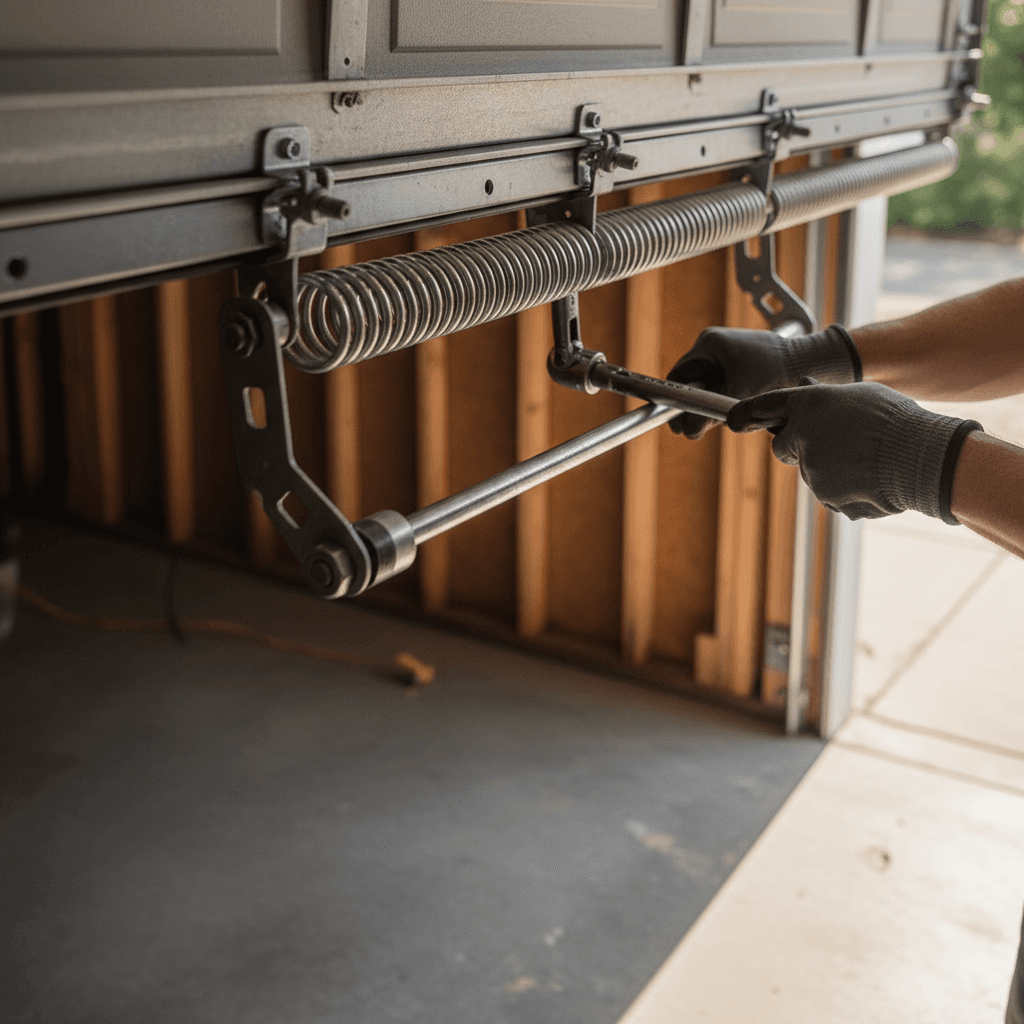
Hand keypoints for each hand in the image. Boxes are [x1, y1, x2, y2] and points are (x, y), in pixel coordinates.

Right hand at [667, 324, 860, 437]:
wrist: (812, 362)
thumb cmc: (778, 371)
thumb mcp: (739, 394)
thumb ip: (710, 413)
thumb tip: (685, 431)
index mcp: (709, 343)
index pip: (679, 376)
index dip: (673, 401)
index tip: (672, 421)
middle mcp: (714, 346)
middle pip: (691, 383)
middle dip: (693, 406)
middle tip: (690, 430)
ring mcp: (727, 355)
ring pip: (706, 388)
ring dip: (709, 406)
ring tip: (714, 422)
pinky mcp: (740, 366)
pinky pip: (721, 387)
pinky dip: (723, 401)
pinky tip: (730, 412)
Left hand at [727, 380, 982, 522]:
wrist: (922, 456)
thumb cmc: (896, 420)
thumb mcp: (860, 395)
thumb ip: (824, 397)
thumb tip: (804, 388)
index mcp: (809, 402)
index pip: (766, 405)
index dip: (748, 413)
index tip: (734, 419)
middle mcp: (801, 433)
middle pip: (782, 447)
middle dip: (799, 449)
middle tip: (833, 445)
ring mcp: (809, 466)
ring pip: (811, 472)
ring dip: (832, 471)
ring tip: (868, 461)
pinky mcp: (822, 494)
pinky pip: (829, 494)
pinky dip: (846, 492)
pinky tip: (871, 480)